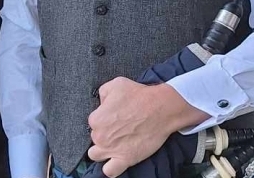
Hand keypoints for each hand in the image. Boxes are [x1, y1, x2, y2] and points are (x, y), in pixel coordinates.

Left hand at [86, 78, 205, 176]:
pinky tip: (116, 160)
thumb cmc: (140, 95)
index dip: (104, 118)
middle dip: (104, 133)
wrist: (160, 108)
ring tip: (113, 144)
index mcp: (96, 118)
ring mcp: (111, 150)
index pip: (93, 122)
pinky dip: (111, 168)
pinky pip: (110, 171)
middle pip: (95, 137)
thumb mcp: (116, 84)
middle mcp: (100, 136)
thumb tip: (102, 103)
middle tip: (118, 127)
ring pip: (96, 155)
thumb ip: (102, 93)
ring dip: (102, 151)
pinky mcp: (125, 160)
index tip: (114, 116)